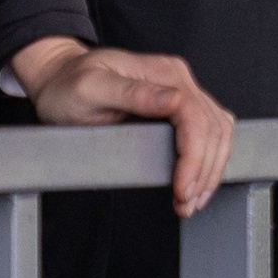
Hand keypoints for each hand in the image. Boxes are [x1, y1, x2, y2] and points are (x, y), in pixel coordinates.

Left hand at [12, 36, 234, 217]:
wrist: (59, 80)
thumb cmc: (68, 86)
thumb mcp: (92, 89)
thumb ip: (133, 94)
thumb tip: (174, 100)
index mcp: (163, 73)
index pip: (196, 117)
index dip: (194, 157)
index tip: (182, 188)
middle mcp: (178, 80)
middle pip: (213, 128)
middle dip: (204, 172)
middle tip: (186, 204)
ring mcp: (182, 93)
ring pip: (218, 134)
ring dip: (210, 171)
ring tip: (191, 201)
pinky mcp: (180, 109)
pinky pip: (209, 135)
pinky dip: (209, 162)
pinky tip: (197, 183)